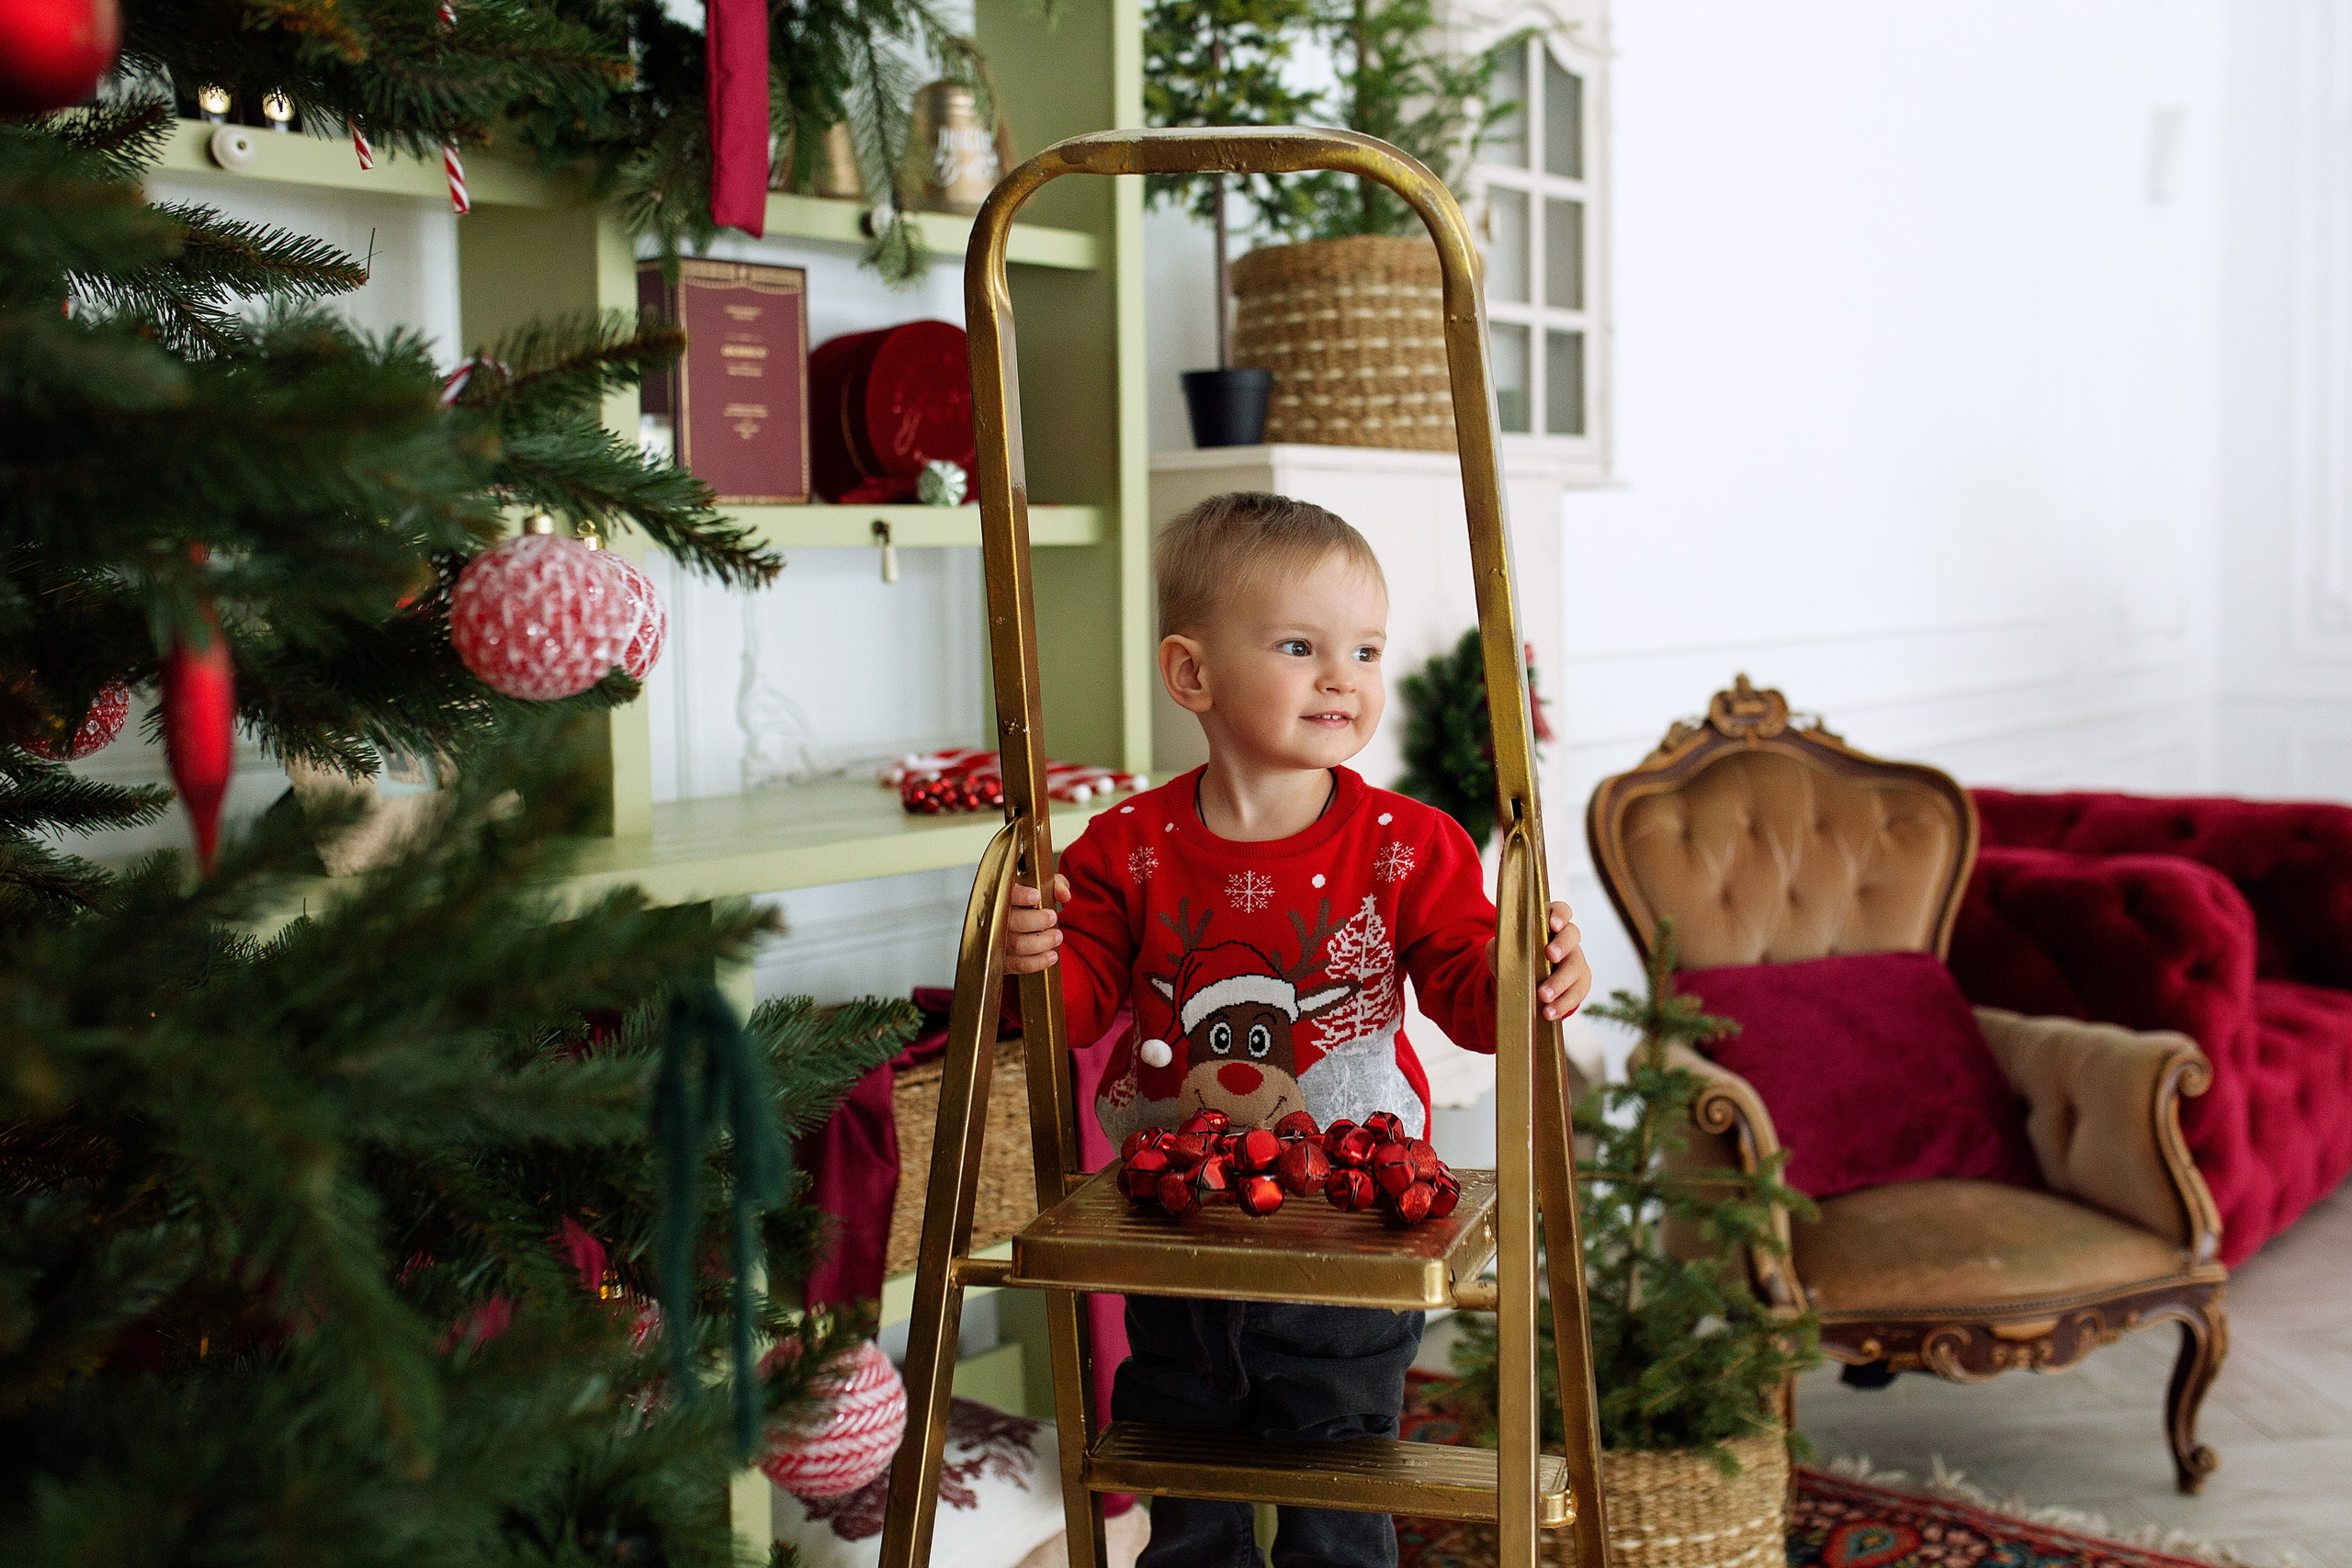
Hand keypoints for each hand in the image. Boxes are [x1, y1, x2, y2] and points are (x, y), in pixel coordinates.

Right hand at [1004, 874, 1071, 974]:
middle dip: (1037, 921)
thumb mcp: (1042, 886)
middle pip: (1012, 922)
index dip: (1020, 896)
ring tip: (1057, 936)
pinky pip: (1018, 965)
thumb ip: (1055, 885)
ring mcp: (996, 941)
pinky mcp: (1001, 961)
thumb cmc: (1029, 902)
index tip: (1037, 896)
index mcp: (1002, 895)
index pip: (1005, 894)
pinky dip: (1037, 962)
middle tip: (1052, 918)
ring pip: (1017, 945)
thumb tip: (1064, 895)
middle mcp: (995, 918)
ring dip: (1042, 942)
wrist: (1016, 923)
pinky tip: (1051, 955)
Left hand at [1487, 900, 1591, 1020]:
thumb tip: (1499, 949)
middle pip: (1572, 936)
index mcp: (1548, 922)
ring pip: (1577, 967)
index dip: (1560, 915)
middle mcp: (1566, 938)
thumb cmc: (1512, 956)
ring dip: (1561, 983)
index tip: (1553, 924)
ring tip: (1544, 997)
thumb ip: (1501, 944)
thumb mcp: (1501, 948)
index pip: (1561, 910)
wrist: (1518, 980)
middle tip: (1550, 957)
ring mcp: (1575, 960)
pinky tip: (1550, 1012)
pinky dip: (1564, 1003)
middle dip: (1562, 946)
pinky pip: (1577, 992)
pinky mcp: (1579, 982)